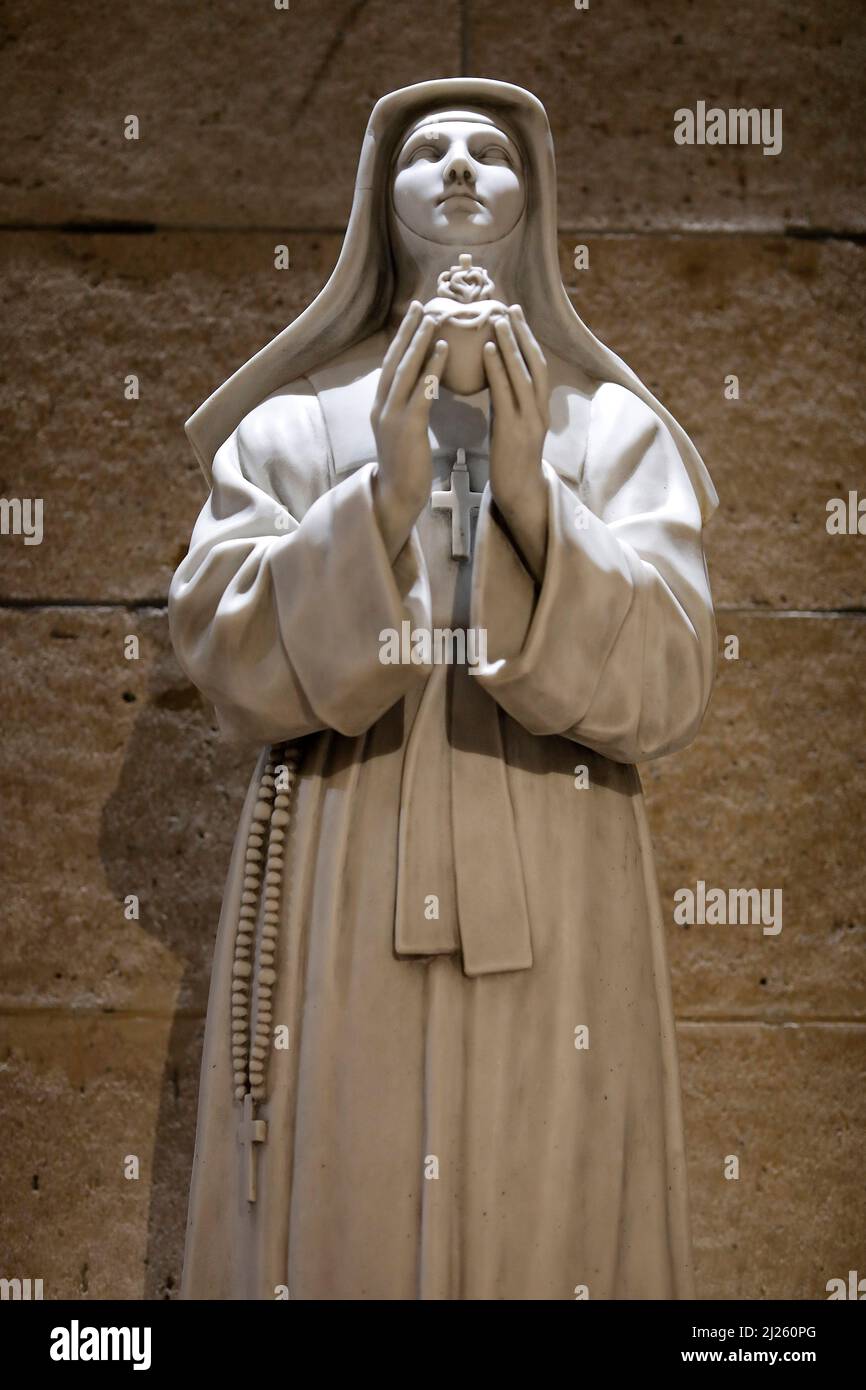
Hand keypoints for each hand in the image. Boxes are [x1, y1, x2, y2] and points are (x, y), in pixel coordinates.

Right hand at [371, 301, 447, 560]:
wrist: (398, 496)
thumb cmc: (407, 465)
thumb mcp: (403, 431)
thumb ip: (409, 406)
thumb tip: (424, 384)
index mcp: (381, 406)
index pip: (391, 364)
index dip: (402, 338)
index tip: (415, 315)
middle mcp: (381, 406)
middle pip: (394, 360)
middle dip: (408, 331)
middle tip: (421, 305)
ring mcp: (391, 417)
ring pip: (405, 371)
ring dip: (420, 342)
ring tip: (434, 319)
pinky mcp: (406, 428)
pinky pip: (420, 392)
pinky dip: (431, 368)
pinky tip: (444, 351)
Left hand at [483, 306, 549, 579]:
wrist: (519, 493)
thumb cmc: (511, 460)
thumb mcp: (512, 424)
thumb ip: (507, 399)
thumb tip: (494, 374)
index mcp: (538, 406)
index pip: (535, 364)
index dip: (526, 337)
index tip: (514, 313)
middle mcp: (539, 408)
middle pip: (534, 361)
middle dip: (522, 333)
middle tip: (508, 307)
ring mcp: (529, 419)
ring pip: (523, 373)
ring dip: (509, 344)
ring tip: (496, 320)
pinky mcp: (515, 431)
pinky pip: (505, 393)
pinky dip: (496, 368)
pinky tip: (484, 350)